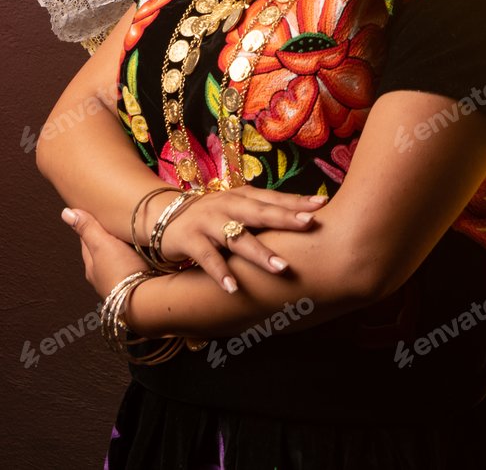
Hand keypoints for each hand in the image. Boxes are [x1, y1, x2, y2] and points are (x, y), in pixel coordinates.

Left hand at [61, 207, 144, 299]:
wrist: (143, 299)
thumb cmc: (120, 272)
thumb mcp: (101, 244)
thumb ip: (87, 228)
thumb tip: (66, 213)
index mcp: (91, 266)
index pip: (87, 240)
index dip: (91, 225)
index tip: (96, 212)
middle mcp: (102, 276)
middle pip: (102, 250)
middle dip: (108, 237)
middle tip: (116, 222)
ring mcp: (119, 282)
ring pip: (118, 259)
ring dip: (123, 248)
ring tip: (132, 236)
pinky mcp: (136, 284)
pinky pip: (132, 266)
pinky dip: (135, 258)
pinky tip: (144, 254)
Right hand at [152, 185, 328, 292]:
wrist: (163, 216)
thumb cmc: (211, 216)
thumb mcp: (236, 209)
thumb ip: (262, 214)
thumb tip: (304, 223)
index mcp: (243, 196)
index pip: (274, 198)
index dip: (297, 201)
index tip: (322, 204)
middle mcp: (227, 204)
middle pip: (260, 212)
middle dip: (285, 218)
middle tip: (310, 225)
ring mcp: (208, 221)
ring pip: (237, 237)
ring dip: (260, 253)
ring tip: (281, 269)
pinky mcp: (190, 240)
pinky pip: (208, 258)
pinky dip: (220, 272)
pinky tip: (233, 288)